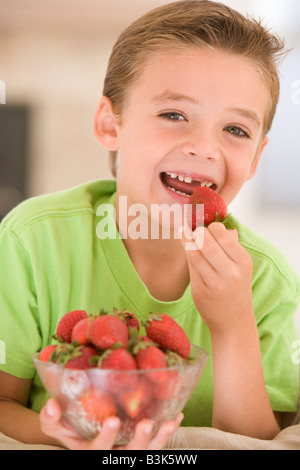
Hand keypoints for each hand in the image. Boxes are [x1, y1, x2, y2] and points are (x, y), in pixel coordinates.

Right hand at [40, 398, 182, 449]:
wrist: (84, 438)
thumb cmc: (71, 430)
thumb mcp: (57, 428)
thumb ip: (51, 419)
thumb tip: (52, 404)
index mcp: (92, 453)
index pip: (99, 451)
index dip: (106, 438)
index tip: (113, 421)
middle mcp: (113, 456)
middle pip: (129, 455)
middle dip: (140, 441)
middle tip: (146, 424)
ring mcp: (129, 453)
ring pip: (147, 452)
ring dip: (160, 439)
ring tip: (169, 422)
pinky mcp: (142, 448)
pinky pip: (157, 444)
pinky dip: (168, 431)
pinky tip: (177, 416)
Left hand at [181, 222, 253, 334]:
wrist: (233, 321)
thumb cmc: (235, 288)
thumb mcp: (240, 267)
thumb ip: (230, 246)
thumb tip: (222, 225)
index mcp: (243, 262)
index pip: (222, 235)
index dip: (211, 227)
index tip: (206, 227)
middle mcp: (231, 273)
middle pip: (206, 242)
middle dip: (197, 233)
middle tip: (193, 231)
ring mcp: (215, 283)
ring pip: (194, 253)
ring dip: (187, 241)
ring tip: (185, 235)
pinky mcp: (200, 291)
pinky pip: (190, 267)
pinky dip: (188, 255)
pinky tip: (187, 249)